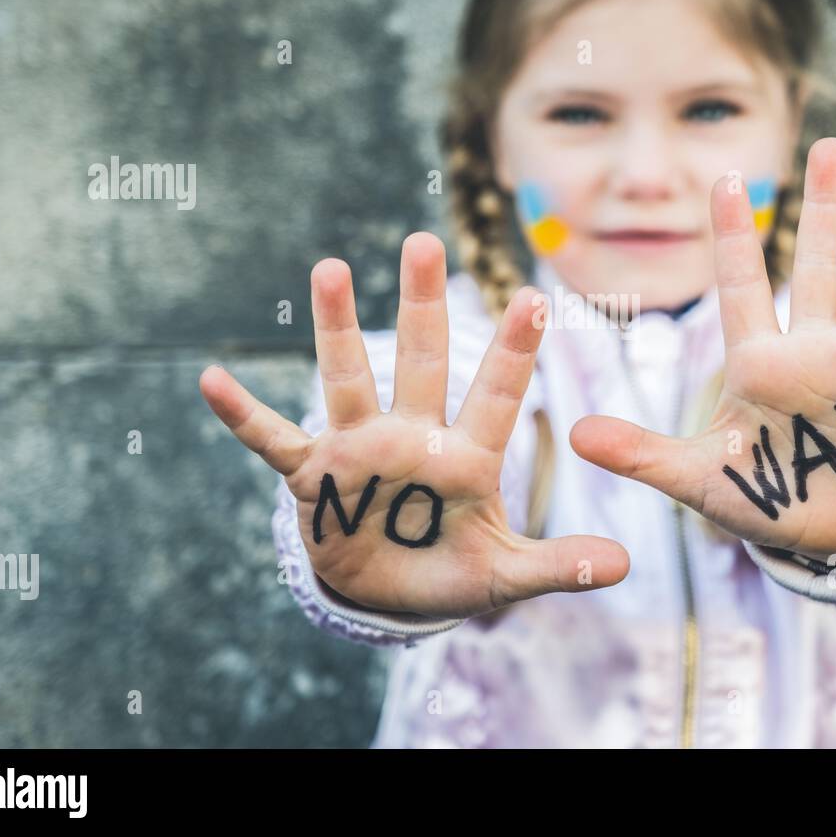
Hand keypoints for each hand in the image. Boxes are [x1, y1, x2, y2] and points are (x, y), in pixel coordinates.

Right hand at [199, 233, 628, 618]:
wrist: (386, 595)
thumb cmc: (448, 572)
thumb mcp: (504, 577)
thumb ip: (559, 566)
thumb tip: (624, 564)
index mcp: (465, 457)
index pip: (496, 396)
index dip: (514, 351)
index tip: (536, 297)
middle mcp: (412, 437)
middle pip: (422, 360)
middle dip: (423, 305)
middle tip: (425, 241)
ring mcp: (359, 451)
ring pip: (348, 378)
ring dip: (337, 328)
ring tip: (330, 267)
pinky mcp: (313, 476)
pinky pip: (273, 440)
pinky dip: (243, 416)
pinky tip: (211, 380)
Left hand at [570, 138, 835, 561]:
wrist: (827, 533)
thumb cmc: (763, 497)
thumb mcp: (697, 480)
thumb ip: (642, 455)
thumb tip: (576, 435)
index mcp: (760, 363)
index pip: (741, 289)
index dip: (734, 238)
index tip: (726, 179)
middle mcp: (815, 350)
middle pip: (818, 267)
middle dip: (824, 209)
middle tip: (830, 144)